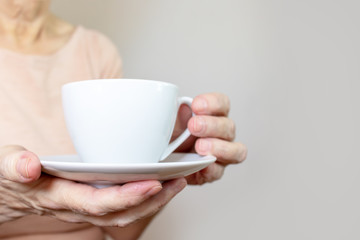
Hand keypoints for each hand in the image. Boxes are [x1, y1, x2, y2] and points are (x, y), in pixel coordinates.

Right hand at [0, 145, 185, 226]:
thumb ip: (14, 166)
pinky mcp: (93, 197)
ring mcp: (88, 205)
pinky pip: (123, 203)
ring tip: (178, 180)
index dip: (128, 197)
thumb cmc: (9, 178)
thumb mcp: (5, 167)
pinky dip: (143, 194)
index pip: (99, 203)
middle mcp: (79, 207)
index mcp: (61, 197)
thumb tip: (27, 166)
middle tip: (180, 180)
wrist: (9, 193)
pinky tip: (159, 179)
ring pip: (126, 211)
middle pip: (122, 212)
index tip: (154, 183)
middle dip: (154, 200)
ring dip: (155, 199)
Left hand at [173, 93, 246, 184]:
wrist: (162, 159)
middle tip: (193, 126)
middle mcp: (222, 133)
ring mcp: (222, 154)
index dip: (213, 103)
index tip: (196, 105)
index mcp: (213, 115)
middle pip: (228, 126)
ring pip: (235, 150)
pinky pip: (219, 171)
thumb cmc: (170, 135)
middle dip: (211, 125)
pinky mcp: (214, 172)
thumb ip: (175, 115)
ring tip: (200, 147)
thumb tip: (183, 107)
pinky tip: (202, 166)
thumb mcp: (168, 123)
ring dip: (218, 148)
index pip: (222, 103)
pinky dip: (211, 169)